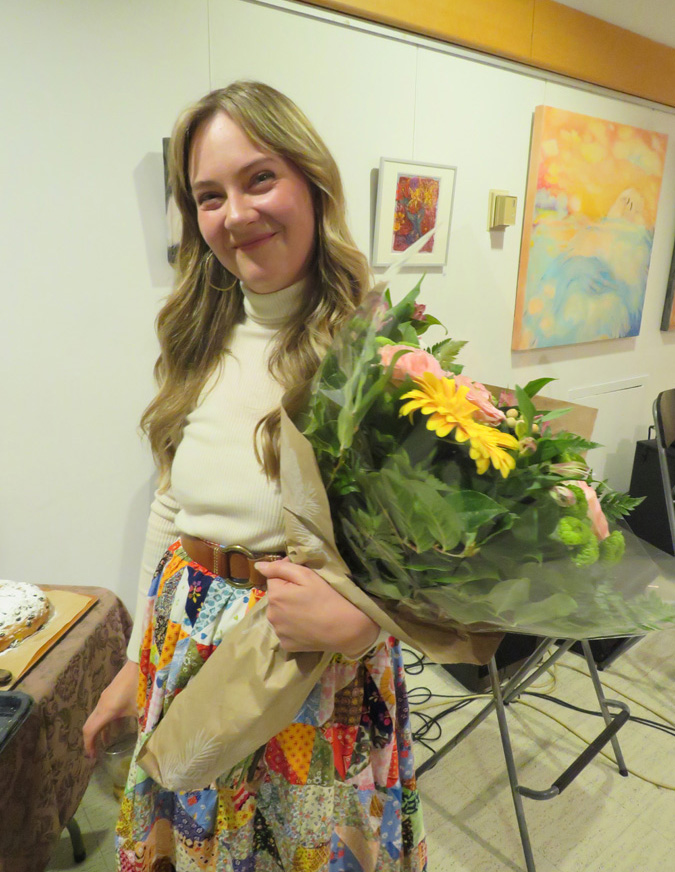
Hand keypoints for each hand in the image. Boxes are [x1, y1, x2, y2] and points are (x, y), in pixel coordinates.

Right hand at [82, 659, 138, 757]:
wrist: (144, 661)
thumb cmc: (143, 686)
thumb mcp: (144, 709)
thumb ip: (143, 727)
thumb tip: (144, 745)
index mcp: (107, 710)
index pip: (90, 731)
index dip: (89, 746)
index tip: (92, 757)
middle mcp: (102, 703)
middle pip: (90, 724)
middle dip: (91, 740)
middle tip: (97, 753)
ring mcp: (106, 696)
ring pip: (96, 716)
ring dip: (98, 730)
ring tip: (106, 743)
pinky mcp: (111, 691)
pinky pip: (102, 710)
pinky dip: (104, 721)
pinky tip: (115, 726)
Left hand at [256, 558, 378, 656]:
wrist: (345, 628)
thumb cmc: (327, 597)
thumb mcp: (306, 575)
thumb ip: (280, 568)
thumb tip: (259, 566)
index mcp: (275, 595)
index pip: (274, 579)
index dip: (288, 577)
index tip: (304, 580)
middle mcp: (271, 615)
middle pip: (275, 598)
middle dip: (286, 594)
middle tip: (308, 596)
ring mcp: (278, 632)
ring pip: (279, 614)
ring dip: (288, 610)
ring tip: (308, 611)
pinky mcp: (286, 645)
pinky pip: (285, 630)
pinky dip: (292, 627)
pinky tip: (307, 625)